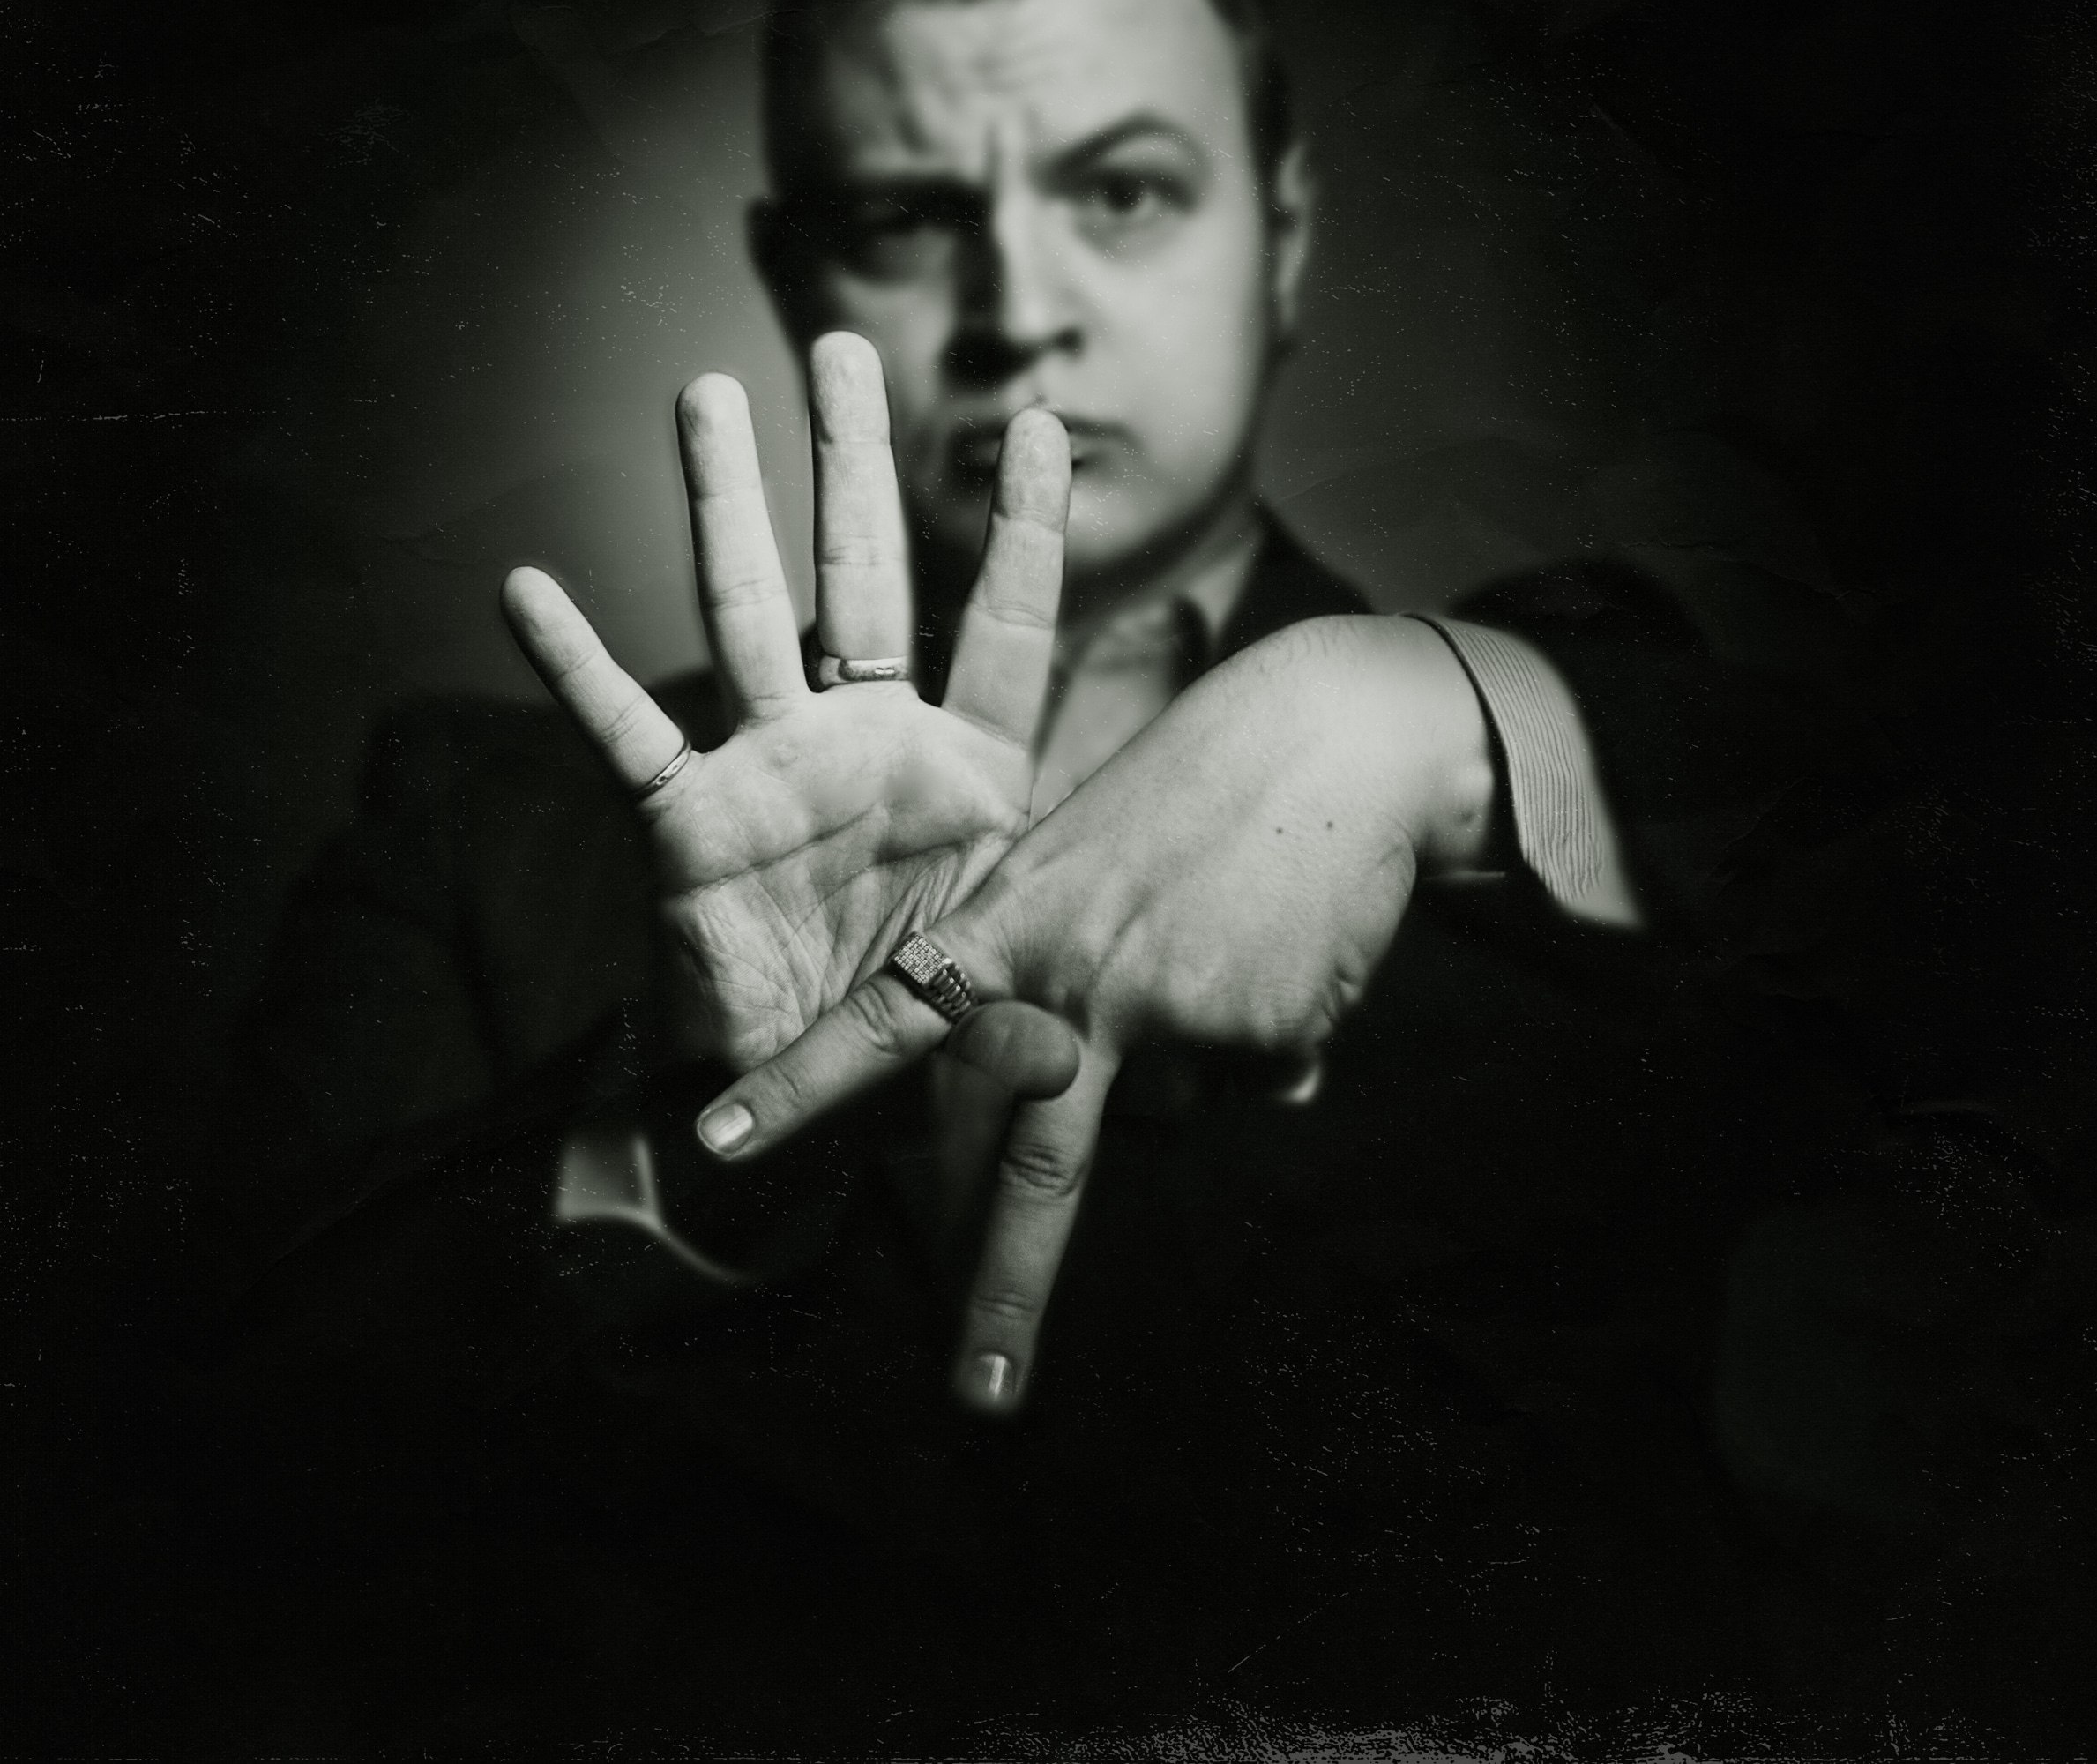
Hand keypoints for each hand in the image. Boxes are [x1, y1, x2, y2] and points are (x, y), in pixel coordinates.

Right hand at [502, 332, 1077, 1089]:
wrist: (788, 1101)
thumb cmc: (900, 1035)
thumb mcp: (978, 1024)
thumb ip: (1010, 1029)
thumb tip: (1050, 1062)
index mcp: (972, 774)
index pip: (1010, 631)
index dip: (1024, 532)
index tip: (1035, 424)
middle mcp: (871, 744)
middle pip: (866, 578)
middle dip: (852, 465)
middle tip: (838, 350)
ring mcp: (773, 769)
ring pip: (747, 614)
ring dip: (721, 507)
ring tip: (702, 395)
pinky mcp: (686, 823)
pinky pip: (623, 735)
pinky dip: (576, 669)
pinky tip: (526, 592)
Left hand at [699, 611, 1496, 1406]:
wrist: (1342, 733)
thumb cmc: (1207, 786)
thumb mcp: (1100, 864)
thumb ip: (1092, 988)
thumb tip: (1171, 1114)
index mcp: (1016, 927)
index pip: (887, 1021)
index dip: (801, 1083)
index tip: (719, 1142)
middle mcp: (1077, 986)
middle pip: (1036, 1169)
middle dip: (1004, 1289)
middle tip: (977, 1399)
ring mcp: (1167, 1016)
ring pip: (1178, 1105)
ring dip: (1209, 1046)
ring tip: (1241, 938)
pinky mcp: (1256, 1034)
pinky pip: (1264, 1075)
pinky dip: (1280, 1029)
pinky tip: (1294, 946)